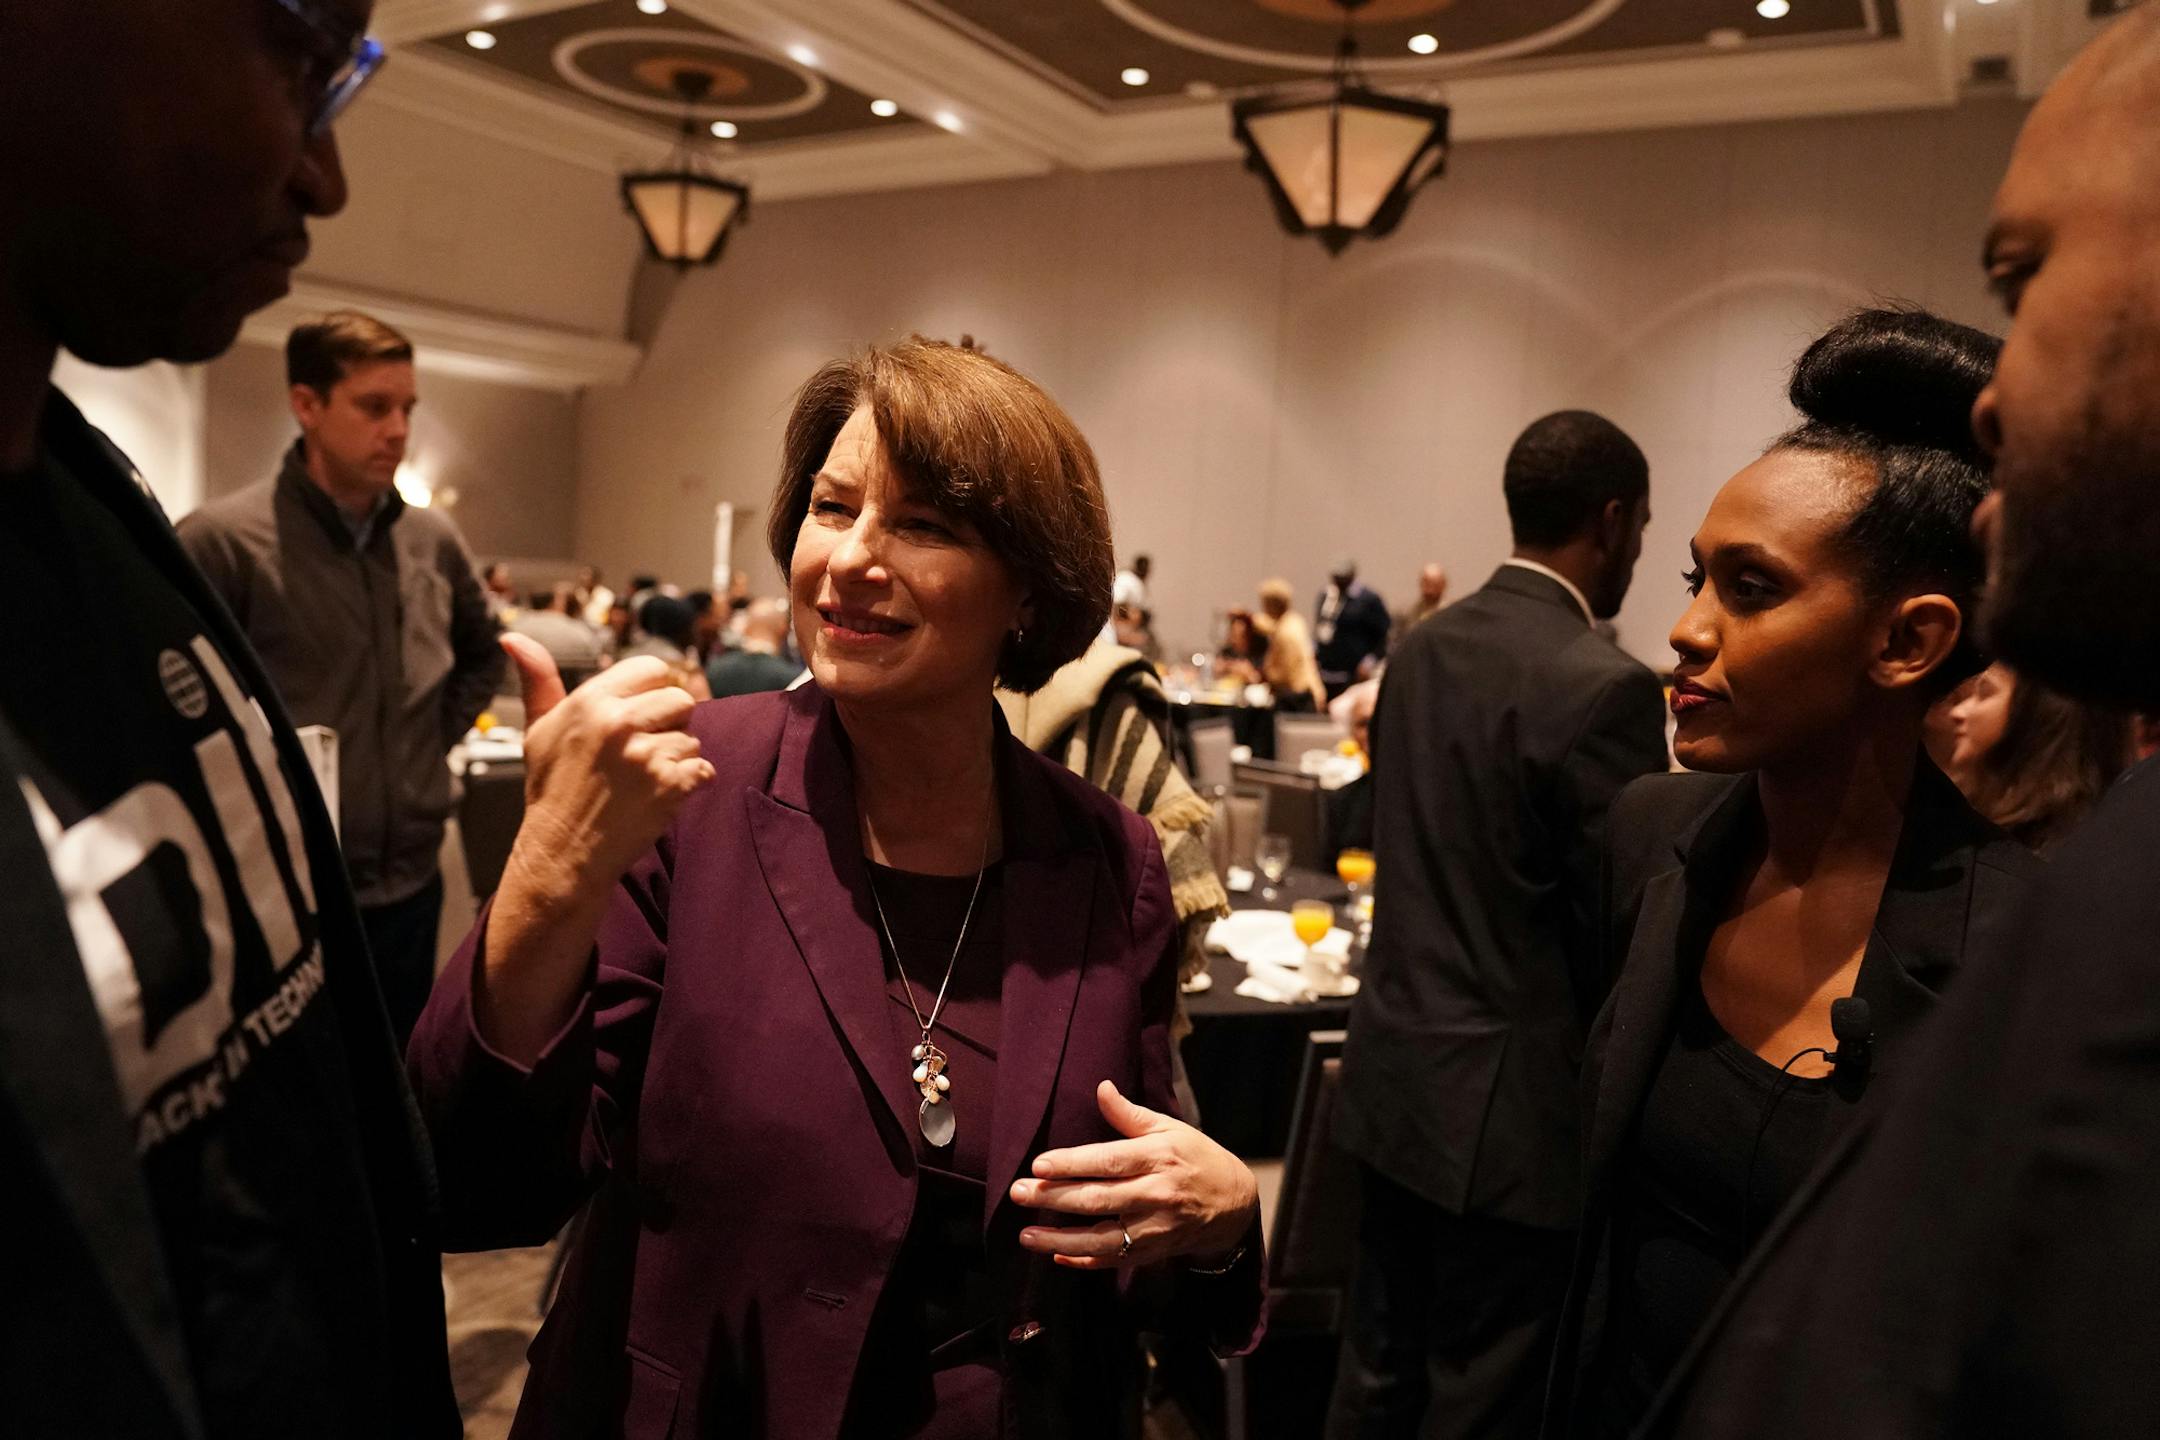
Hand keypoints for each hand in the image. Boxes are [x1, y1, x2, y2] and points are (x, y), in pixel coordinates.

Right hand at [500, 633, 713, 901]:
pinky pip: (703, 768)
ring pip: (692, 737)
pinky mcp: (670, 785)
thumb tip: (511, 636)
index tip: (637, 716)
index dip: (650, 692)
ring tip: (642, 778)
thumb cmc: (551, 789)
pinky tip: (658, 795)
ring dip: (676, 757)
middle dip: (669, 722)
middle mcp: (619, 722)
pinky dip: (689, 783)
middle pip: (680, 699)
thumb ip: (539, 680)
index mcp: (591, 701)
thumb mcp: (538, 730)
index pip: (652, 669)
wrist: (562, 853)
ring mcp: (647, 755)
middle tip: (643, 750)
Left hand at [1012, 1081, 1258, 1270]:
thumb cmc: (1196, 1157)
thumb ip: (1129, 1114)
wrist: (1234, 1204)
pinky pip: (1114, 1261)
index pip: (1109, 1161)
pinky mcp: (1153, 1252)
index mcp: (1159, 1158)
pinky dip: (1084, 1261)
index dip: (1073, 1163)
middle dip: (1055, 1198)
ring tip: (1026, 1235)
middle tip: (1018, 1192)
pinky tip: (1057, 1255)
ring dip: (1060, 1239)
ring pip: (1102, 1239)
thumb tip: (1101, 1087)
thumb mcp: (1169, 1129)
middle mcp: (1156, 1195)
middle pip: (1099, 1199)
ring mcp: (1155, 1229)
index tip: (1039, 1164)